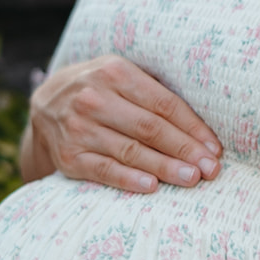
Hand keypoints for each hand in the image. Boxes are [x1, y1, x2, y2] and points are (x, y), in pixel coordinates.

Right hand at [26, 55, 221, 192]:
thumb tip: (201, 126)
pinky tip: (152, 187)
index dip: (192, 127)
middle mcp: (94, 98)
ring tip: (192, 179)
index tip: (214, 148)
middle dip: (185, 150)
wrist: (45, 105)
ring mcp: (79, 128)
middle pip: (150, 128)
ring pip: (130, 151)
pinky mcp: (69, 156)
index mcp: (115, 72)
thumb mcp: (120, 75)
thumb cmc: (100, 89)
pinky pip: (104, 170)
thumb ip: (153, 91)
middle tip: (210, 169)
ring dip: (165, 167)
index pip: (163, 103)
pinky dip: (129, 180)